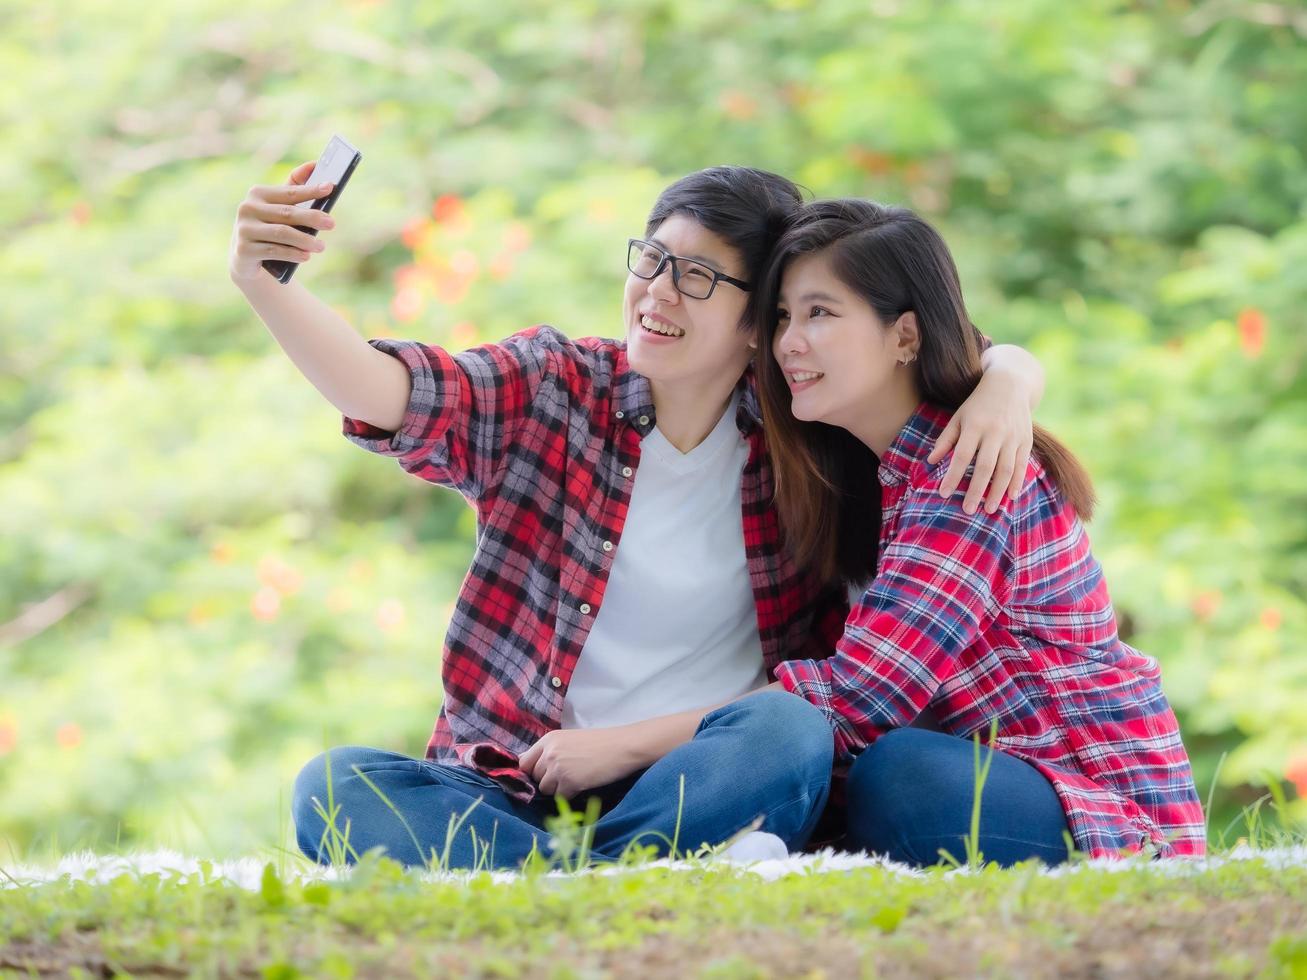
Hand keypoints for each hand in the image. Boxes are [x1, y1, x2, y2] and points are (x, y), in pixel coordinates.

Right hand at [229, 161, 336, 282]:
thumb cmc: (268, 228)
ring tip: (321, 246)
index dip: (310, 190)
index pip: (289, 192)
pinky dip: (293, 253)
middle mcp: (248, 208)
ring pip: (281, 233)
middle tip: (332, 223)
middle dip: (312, 217)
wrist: (245, 258)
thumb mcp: (278, 207)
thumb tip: (313, 165)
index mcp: (258, 194)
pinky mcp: (244, 250)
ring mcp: (244, 229)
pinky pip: (274, 251)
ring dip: (305, 239)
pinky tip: (306, 256)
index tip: (330, 187)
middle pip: (287, 212)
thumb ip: (294, 187)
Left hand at [518, 727, 640, 799]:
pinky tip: (582, 784)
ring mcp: (558, 768)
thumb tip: (527, 764)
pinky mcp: (569, 782)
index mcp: (548, 739)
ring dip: (558, 789)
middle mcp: (549, 753)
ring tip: (576, 779)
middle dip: (547, 780)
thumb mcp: (569, 740)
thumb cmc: (600, 742)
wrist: (622, 746)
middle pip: (534, 777)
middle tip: (567, 776)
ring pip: (545, 789)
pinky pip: (560, 797)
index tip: (544, 774)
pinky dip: (570, 795)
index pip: (524, 762)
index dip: (532, 771)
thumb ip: (550, 751)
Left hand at [927, 370, 1033, 513]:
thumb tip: (931, 461)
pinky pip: (1022, 464)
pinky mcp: (1026, 440)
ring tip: (990, 510)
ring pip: (1006, 469)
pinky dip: (1017, 482)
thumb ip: (946, 439)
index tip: (943, 494)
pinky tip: (1010, 496)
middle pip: (985, 466)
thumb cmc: (978, 404)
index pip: (962, 456)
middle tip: (968, 510)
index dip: (953, 476)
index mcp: (974, 425)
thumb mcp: (958, 416)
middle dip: (976, 490)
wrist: (1010, 384)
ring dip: (997, 491)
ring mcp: (1013, 436)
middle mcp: (995, 432)